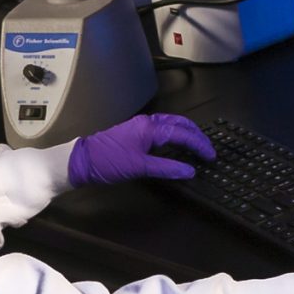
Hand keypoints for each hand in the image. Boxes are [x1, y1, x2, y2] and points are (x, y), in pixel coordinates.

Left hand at [67, 113, 214, 185]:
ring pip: (171, 124)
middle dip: (196, 135)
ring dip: (187, 133)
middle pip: (180, 123)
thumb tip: (190, 171)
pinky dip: (175, 135)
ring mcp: (141, 126)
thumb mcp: (140, 167)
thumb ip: (167, 168)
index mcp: (150, 128)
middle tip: (208, 149)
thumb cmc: (109, 162)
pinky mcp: (136, 133)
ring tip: (198, 145)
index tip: (211, 156)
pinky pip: (163, 129)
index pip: (182, 134)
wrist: (82, 161)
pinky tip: (177, 145)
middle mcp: (148, 123)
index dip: (199, 145)